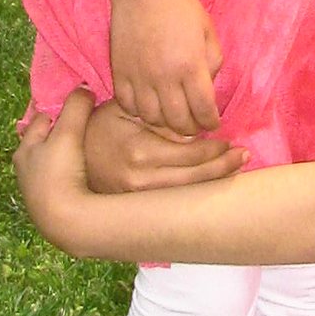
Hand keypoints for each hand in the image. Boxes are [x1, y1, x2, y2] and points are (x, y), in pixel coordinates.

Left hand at [13, 93, 104, 249]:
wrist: (64, 222)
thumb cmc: (60, 173)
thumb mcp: (68, 132)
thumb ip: (76, 106)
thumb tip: (85, 88)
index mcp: (25, 149)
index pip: (39, 119)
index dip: (55, 107)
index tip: (72, 101)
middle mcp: (26, 169)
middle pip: (42, 142)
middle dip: (57, 132)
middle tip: (79, 124)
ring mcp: (37, 190)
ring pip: (50, 163)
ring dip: (63, 155)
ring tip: (83, 149)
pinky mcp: (50, 206)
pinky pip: (60, 181)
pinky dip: (68, 174)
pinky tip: (81, 175)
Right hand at [84, 97, 244, 192]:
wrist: (69, 158)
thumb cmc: (99, 126)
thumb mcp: (124, 109)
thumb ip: (158, 114)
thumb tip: (193, 122)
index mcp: (142, 152)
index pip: (191, 155)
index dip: (215, 148)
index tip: (231, 139)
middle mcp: (143, 180)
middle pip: (195, 177)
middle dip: (223, 166)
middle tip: (244, 155)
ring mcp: (140, 197)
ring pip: (188, 191)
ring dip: (214, 179)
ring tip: (236, 167)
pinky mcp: (137, 206)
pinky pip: (173, 199)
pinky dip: (195, 190)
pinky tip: (211, 182)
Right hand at [107, 0, 223, 136]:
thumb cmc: (180, 5)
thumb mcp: (208, 31)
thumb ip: (213, 62)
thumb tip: (208, 88)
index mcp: (191, 66)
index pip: (204, 110)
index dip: (211, 122)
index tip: (212, 123)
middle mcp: (165, 77)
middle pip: (178, 122)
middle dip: (190, 130)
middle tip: (194, 126)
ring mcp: (139, 77)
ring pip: (152, 119)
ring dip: (165, 125)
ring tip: (172, 119)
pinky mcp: (120, 73)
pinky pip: (128, 106)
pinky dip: (140, 112)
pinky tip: (149, 107)